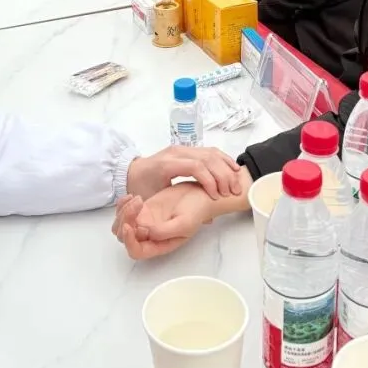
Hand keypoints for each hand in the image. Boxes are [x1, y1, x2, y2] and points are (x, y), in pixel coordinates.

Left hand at [112, 183, 215, 258]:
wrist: (199, 195)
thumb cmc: (195, 211)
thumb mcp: (184, 223)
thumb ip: (165, 231)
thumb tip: (146, 233)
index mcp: (159, 245)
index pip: (136, 251)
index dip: (129, 242)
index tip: (130, 226)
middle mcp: (149, 237)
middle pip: (124, 237)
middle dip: (124, 221)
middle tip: (138, 204)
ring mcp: (144, 222)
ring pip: (121, 224)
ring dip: (122, 212)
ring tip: (137, 199)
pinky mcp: (143, 210)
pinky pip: (124, 211)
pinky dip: (123, 204)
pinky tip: (131, 196)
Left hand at [126, 146, 241, 200]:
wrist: (132, 171)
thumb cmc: (142, 187)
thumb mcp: (155, 201)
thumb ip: (177, 210)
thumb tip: (205, 219)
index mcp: (166, 165)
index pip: (195, 167)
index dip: (209, 180)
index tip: (217, 196)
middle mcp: (176, 153)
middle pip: (206, 158)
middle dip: (222, 175)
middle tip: (232, 192)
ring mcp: (183, 149)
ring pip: (210, 153)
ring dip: (226, 167)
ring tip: (236, 183)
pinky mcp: (188, 149)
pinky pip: (209, 151)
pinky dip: (223, 159)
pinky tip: (233, 169)